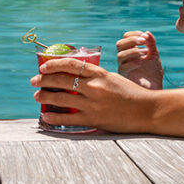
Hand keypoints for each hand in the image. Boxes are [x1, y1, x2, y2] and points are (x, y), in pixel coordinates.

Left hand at [31, 58, 152, 132]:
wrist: (149, 111)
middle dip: (44, 80)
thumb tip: (75, 78)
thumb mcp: (113, 79)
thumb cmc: (132, 95)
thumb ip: (96, 78)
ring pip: (61, 98)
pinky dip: (54, 117)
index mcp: (100, 74)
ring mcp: (93, 103)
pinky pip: (69, 118)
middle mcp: (94, 86)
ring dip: (45, 97)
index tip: (43, 66)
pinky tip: (46, 116)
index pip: (71, 64)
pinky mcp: (95, 119)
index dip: (54, 64)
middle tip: (34, 81)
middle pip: (62, 80)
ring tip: (37, 96)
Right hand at [117, 31, 162, 88]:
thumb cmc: (153, 72)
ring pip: (120, 55)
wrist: (156, 88)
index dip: (134, 34)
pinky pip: (123, 68)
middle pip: (119, 44)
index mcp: (130, 51)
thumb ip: (151, 44)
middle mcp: (124, 58)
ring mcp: (123, 67)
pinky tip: (141, 62)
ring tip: (144, 52)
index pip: (125, 38)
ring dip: (132, 51)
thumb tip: (147, 32)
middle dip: (131, 40)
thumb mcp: (154, 55)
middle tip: (143, 41)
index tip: (145, 36)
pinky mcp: (125, 77)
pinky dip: (132, 63)